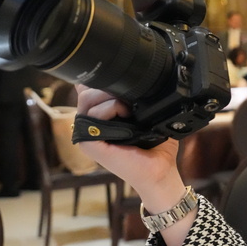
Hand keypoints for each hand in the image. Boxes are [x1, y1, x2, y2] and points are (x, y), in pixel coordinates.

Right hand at [75, 85, 181, 204]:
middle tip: (129, 100)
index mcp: (100, 117)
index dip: (101, 82)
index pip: (87, 90)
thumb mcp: (146, 114)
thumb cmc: (155, 145)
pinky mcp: (89, 144)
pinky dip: (109, 110)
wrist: (160, 169)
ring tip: (129, 110)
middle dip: (107, 87)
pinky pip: (91, 117)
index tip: (121, 83)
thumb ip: (132, 96)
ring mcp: (87, 134)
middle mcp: (91, 125)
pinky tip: (125, 116)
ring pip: (86, 100)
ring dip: (111, 98)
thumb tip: (127, 76)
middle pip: (86, 92)